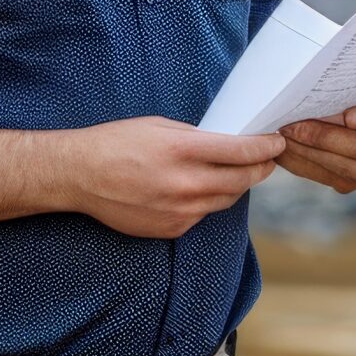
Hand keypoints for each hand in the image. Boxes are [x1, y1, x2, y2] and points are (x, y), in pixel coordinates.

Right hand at [64, 116, 283, 238]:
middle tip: (267, 159)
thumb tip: (229, 143)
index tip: (276, 142)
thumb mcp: (160, 126)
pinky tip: (199, 189)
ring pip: (226, 200)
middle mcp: (184, 184)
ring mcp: (178, 211)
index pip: (241, 152)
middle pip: (242, 180)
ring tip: (239, 172)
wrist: (79, 176)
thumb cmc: (117, 143)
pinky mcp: (171, 228)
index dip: (265, 147)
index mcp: (182, 151)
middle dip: (260, 168)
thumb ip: (198, 137)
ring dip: (238, 186)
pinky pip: (203, 215)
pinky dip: (208, 201)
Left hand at [278, 104, 355, 194]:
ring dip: (311, 152)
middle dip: (327, 138)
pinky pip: (327, 177)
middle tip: (297, 125)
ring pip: (345, 169)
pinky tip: (284, 150)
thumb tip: (329, 87)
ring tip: (286, 136)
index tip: (350, 115)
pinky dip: (303, 163)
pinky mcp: (354, 185)